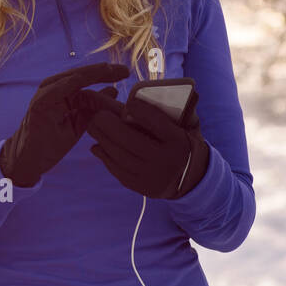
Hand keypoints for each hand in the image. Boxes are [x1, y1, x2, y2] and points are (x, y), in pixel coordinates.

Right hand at [0, 61, 129, 187]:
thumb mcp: (78, 124)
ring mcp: (45, 95)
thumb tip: (114, 91)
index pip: (88, 80)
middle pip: (82, 75)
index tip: (126, 73)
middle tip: (124, 70)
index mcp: (64, 94)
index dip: (107, 75)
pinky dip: (72, 83)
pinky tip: (87, 79)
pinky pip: (57, 89)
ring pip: (71, 78)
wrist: (29, 161)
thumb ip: (93, 108)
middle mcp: (54, 90)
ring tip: (110, 70)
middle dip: (104, 71)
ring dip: (91, 73)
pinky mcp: (39, 104)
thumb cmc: (51, 143)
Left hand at [75, 87, 209, 198]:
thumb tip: (141, 98)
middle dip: (109, 125)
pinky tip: (97, 146)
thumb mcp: (186, 128)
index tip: (127, 102)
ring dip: (102, 140)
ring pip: (120, 156)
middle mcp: (166, 161)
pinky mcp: (143, 187)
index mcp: (178, 141)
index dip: (139, 110)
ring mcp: (153, 177)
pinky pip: (118, 171)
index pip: (156, 122)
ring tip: (92, 128)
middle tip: (97, 115)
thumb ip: (171, 113)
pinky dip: (105, 157)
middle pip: (131, 140)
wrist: (193, 180)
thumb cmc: (182, 144)